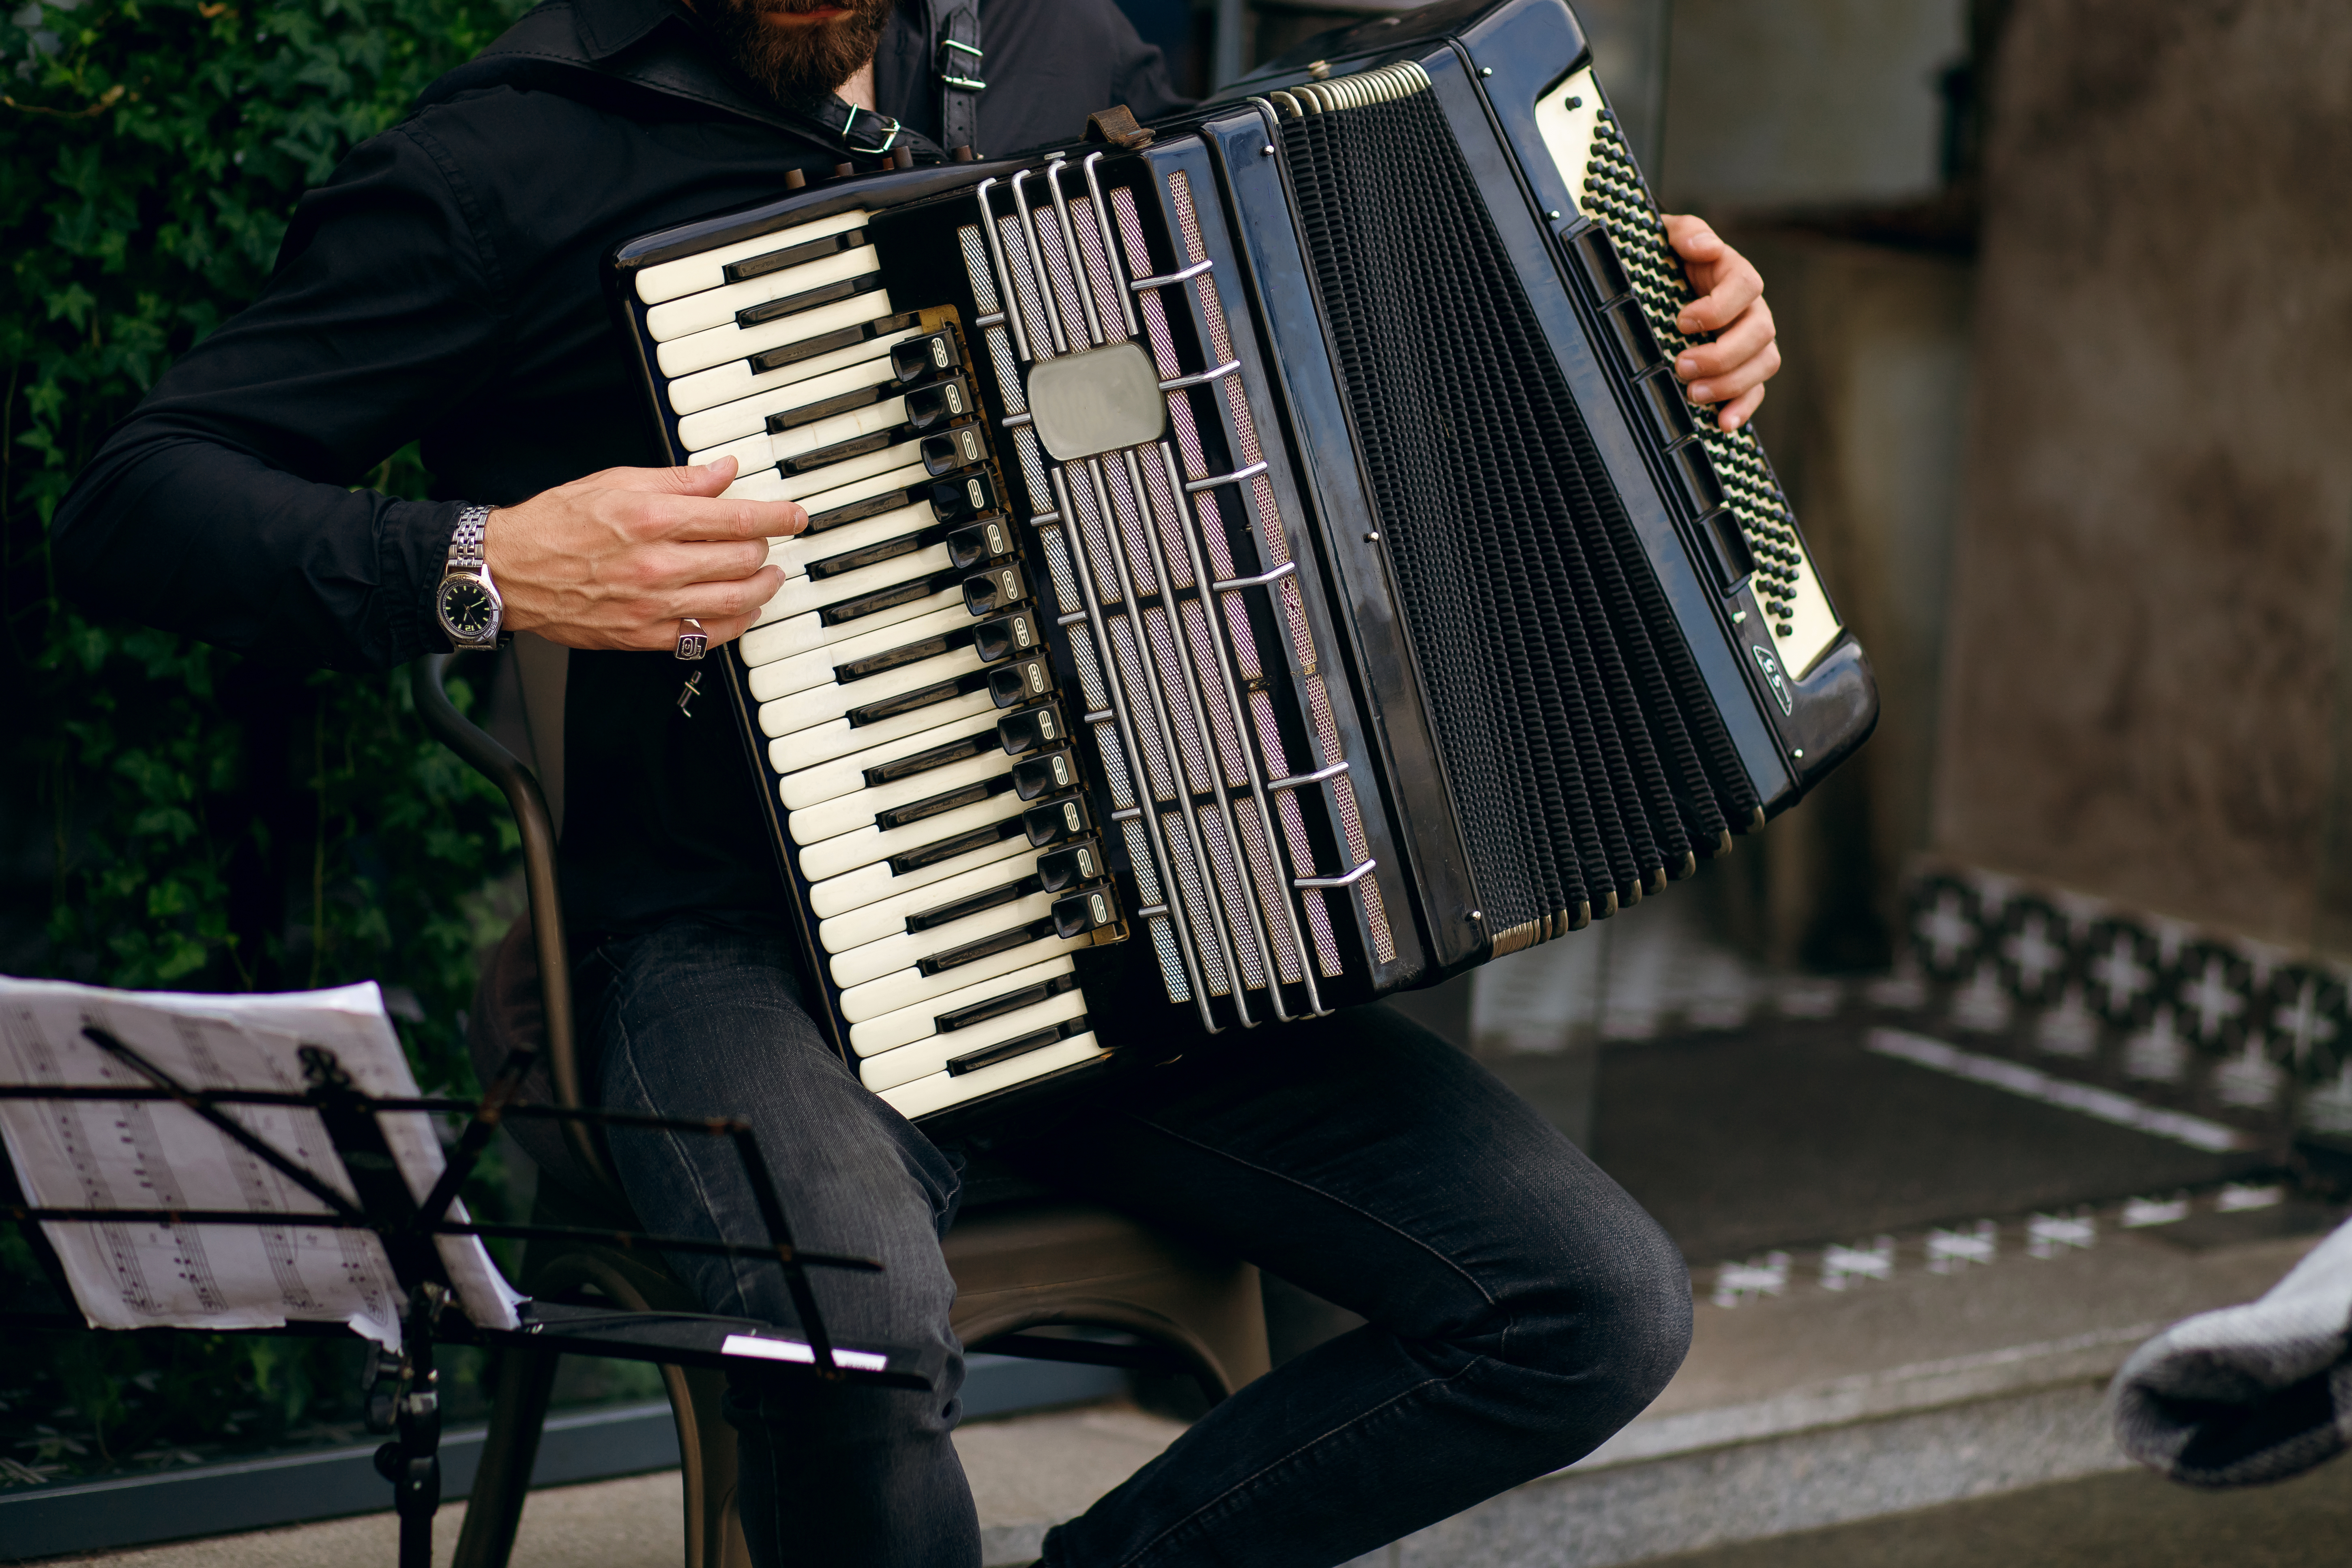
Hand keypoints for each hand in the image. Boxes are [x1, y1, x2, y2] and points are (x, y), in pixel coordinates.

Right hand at [483, 457, 803, 650]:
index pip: (737, 517)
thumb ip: (678, 480)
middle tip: (768, 540)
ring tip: (768, 575)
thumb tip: (725, 471)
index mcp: (651, 518)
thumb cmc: (557, 524)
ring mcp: (653, 605)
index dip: (776, 516)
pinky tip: (744, 610)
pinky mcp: (644, 635)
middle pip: (742, 558)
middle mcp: (657, 564)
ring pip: (734, 600)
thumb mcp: (616, 481)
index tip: (795, 516)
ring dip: (762, 586)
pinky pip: (708, 636)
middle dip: (764, 547)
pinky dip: (736, 623)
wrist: (511, 571)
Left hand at [1661, 214, 1779, 431]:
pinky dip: (1742, 409)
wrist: (1663, 283)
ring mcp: (1751, 342)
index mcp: (1735, 275)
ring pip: (1763, 364)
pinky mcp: (1743, 369)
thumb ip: (1687, 232)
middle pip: (1759, 333)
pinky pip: (1755, 390)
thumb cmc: (1669, 260)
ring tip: (1693, 395)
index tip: (1682, 320)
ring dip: (1731, 384)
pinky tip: (1723, 423)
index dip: (1718, 307)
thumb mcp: (1671, 236)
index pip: (1746, 286)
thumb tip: (1702, 245)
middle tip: (1682, 366)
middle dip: (1722, 354)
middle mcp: (1751, 309)